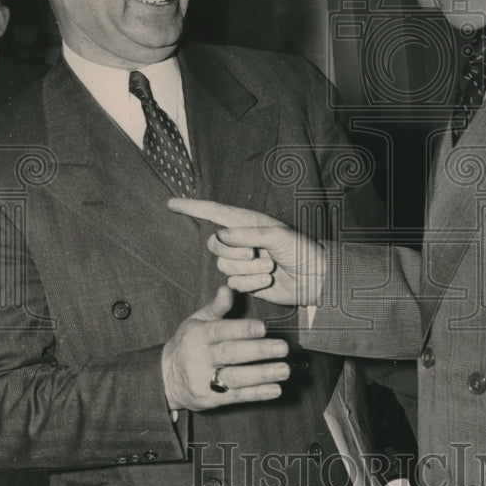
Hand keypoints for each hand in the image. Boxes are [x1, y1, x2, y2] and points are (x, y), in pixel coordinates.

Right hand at [161, 285, 289, 410]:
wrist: (164, 378)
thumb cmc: (188, 344)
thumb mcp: (196, 322)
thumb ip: (216, 307)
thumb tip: (228, 288)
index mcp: (198, 335)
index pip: (221, 331)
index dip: (242, 329)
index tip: (263, 327)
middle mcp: (201, 358)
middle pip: (231, 354)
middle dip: (258, 351)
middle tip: (283, 348)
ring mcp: (204, 380)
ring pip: (235, 377)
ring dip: (262, 375)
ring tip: (285, 370)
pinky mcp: (211, 399)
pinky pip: (236, 396)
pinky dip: (257, 394)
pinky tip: (276, 389)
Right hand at [167, 198, 324, 306]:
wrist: (314, 278)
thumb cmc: (301, 250)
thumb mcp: (278, 236)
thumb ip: (247, 234)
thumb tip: (220, 236)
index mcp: (248, 222)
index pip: (214, 211)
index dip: (192, 206)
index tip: (171, 203)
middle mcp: (242, 240)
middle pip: (215, 244)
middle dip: (234, 252)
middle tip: (257, 254)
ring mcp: (242, 262)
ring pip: (224, 266)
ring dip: (247, 270)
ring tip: (270, 268)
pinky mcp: (245, 281)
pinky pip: (233, 282)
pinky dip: (250, 283)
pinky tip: (267, 281)